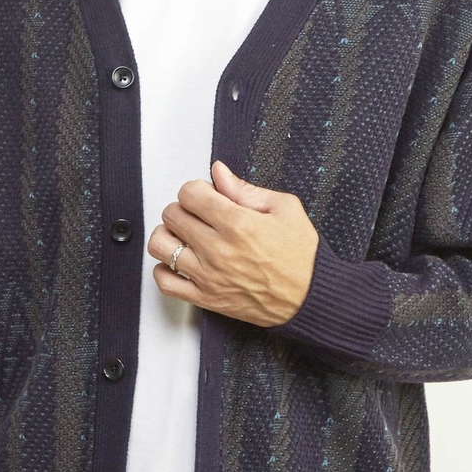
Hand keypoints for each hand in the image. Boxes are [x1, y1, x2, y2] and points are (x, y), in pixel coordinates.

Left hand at [147, 160, 318, 326]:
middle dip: (183, 208)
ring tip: (183, 236)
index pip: (189, 194)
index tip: (206, 196)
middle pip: (172, 215)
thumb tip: (219, 173)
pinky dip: (163, 270)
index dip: (196, 189)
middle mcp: (218, 249)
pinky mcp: (206, 298)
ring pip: (160, 246)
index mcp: (237, 223)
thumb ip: (245, 190)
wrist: (311, 297)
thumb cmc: (302, 256)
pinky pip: (166, 283)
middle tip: (198, 214)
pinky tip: (178, 262)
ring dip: (168, 235)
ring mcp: (209, 276)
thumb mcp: (284, 209)